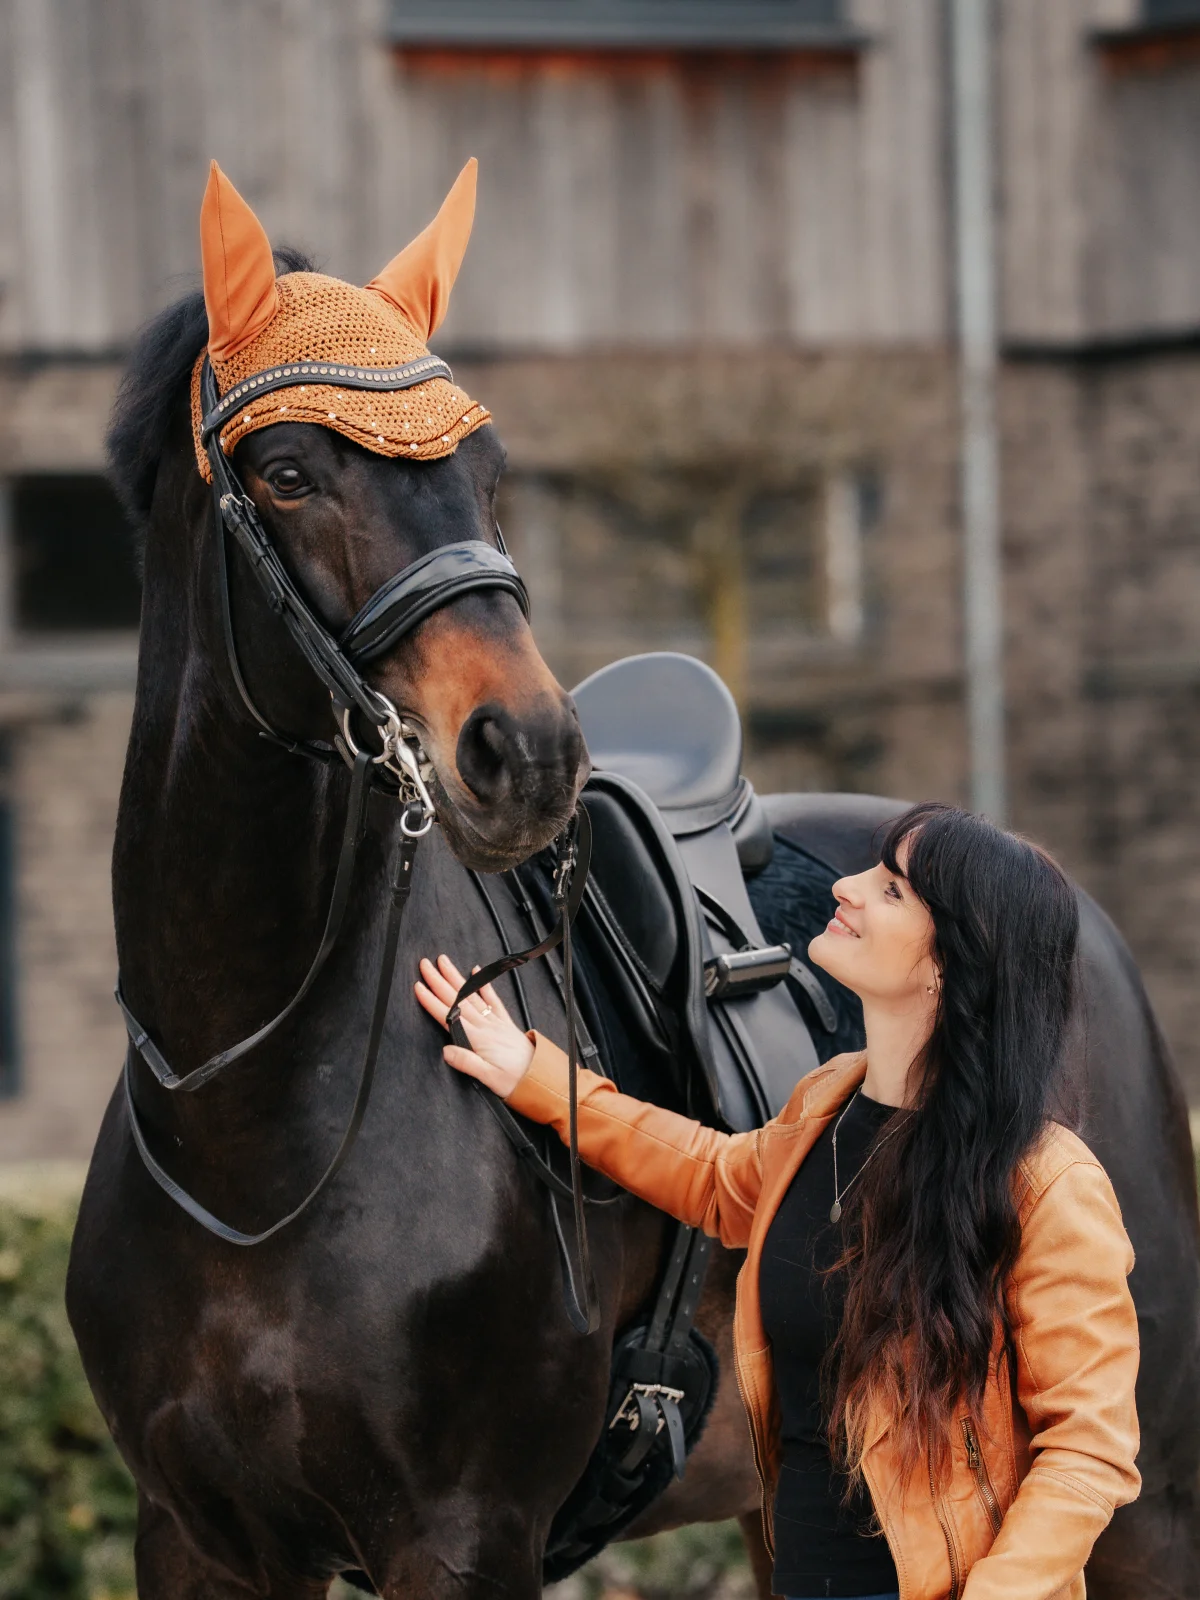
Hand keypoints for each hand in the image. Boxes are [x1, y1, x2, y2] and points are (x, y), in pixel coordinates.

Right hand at [415, 954, 533, 1098]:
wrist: (540, 1077)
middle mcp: (485, 1025)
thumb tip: (445, 1051)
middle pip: (456, 998)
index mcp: (477, 1038)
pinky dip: (483, 984)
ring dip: (455, 977)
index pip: (448, 1016)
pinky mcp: (504, 1022)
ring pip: (470, 994)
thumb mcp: (488, 1078)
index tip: (419, 986)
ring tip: (444, 963)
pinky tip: (477, 971)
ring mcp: (495, 1021)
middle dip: (439, 980)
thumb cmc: (514, 1080)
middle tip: (425, 964)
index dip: (431, 1001)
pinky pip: (492, 999)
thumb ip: (467, 1063)